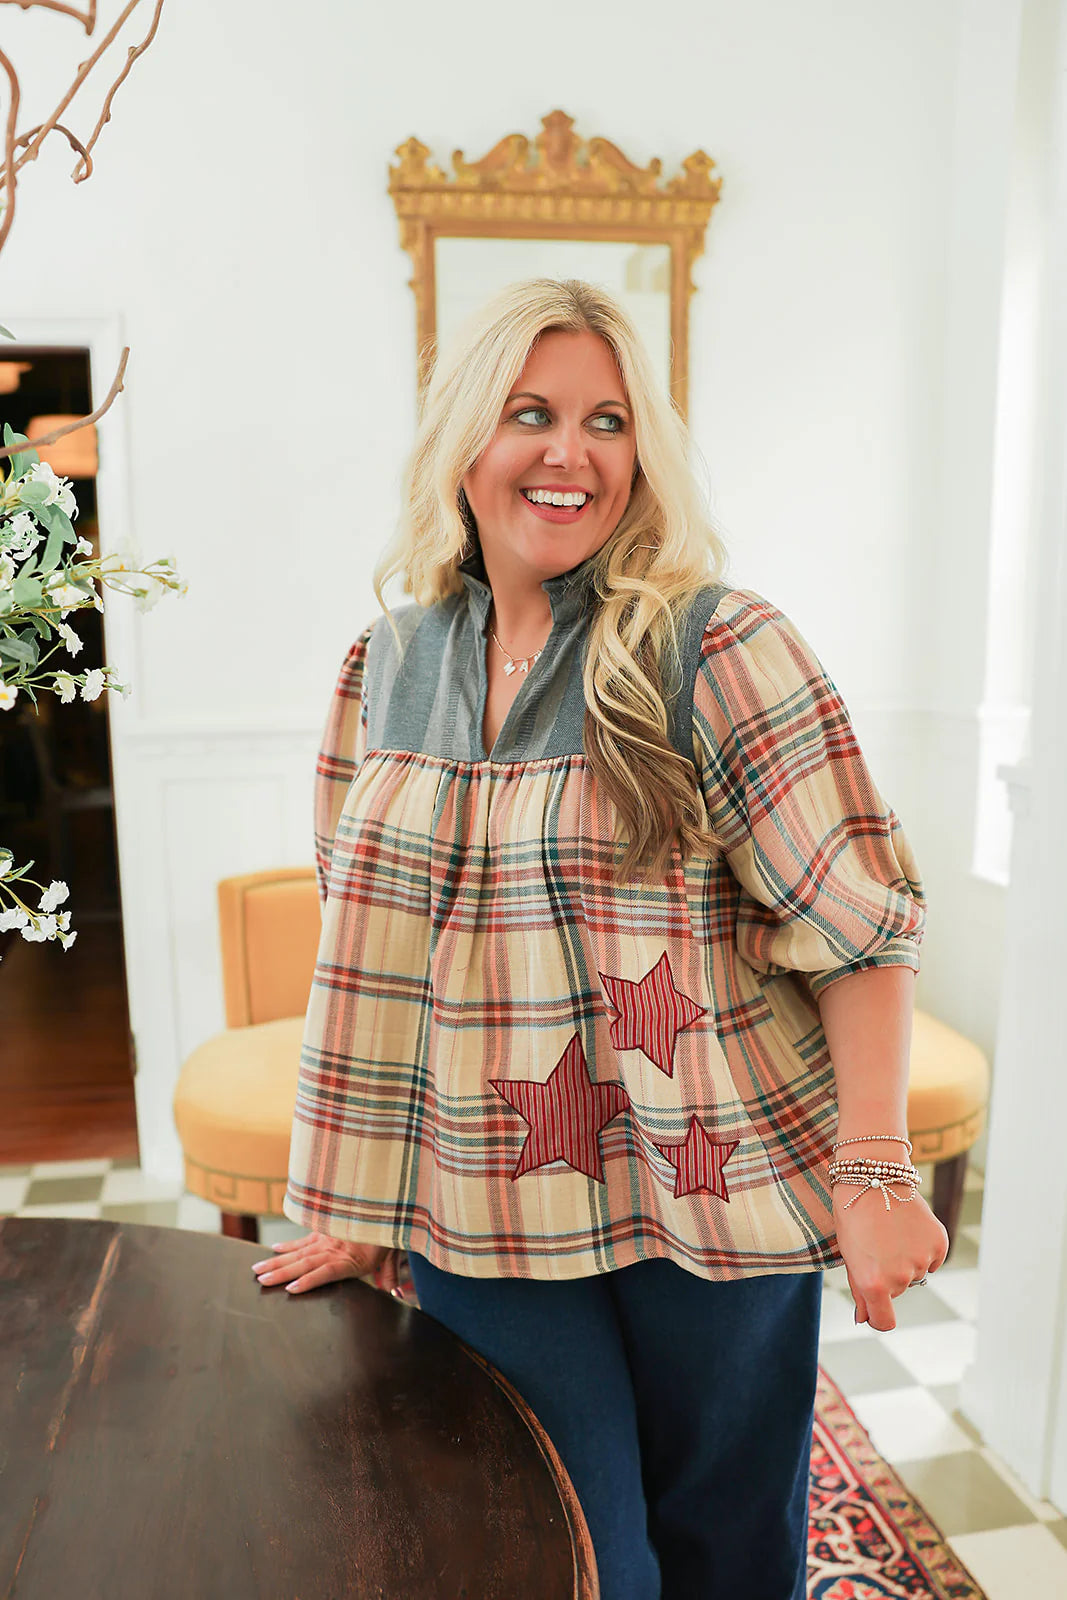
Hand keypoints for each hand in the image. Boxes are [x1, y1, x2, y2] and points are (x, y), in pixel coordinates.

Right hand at [251, 1231, 404, 1294]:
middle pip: (305, 1262)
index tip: (291, 1289)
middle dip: (281, 1273)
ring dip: (277, 1261)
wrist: (387, 1198)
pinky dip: (289, 1244)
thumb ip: (391, 1272)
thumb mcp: (394, 1251)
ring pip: (299, 1251)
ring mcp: (328, 1237)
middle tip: (260, 1281)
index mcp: (352, 1258)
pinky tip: (275, 1248)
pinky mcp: (325, 1228)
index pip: (327, 1271)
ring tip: (258, 1269)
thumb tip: (395, 1290)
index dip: (309, 1281)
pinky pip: (304, 1238)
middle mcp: (336, 1247)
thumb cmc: (390, 1228)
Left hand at [834, 1188, 948, 1331]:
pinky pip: (933, 1259)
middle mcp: (900, 1277)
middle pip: (898, 1291)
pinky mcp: (939, 1243)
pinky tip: (909, 1228)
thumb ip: (859, 1290)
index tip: (875, 1309)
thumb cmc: (853, 1215)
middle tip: (875, 1244)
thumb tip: (865, 1319)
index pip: (884, 1321)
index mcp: (873, 1283)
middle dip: (887, 1275)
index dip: (878, 1317)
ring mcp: (922, 1260)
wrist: (872, 1176)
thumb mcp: (849, 1254)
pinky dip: (924, 1249)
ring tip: (891, 1231)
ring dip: (906, 1260)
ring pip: (916, 1273)